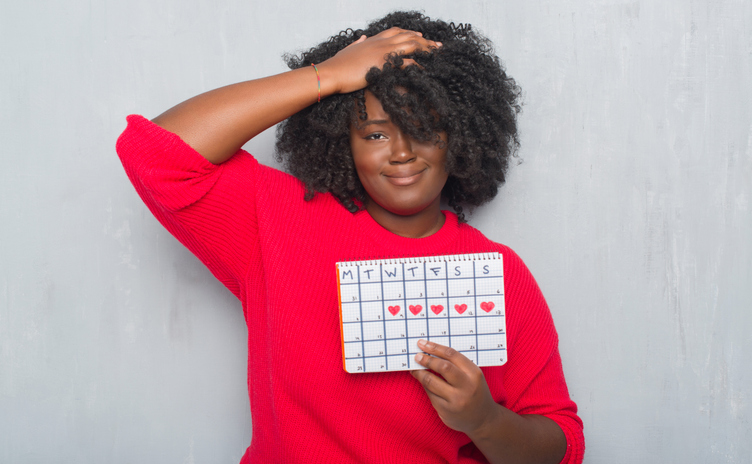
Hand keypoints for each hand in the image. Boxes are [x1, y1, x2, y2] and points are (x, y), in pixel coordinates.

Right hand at [317, 27, 441, 94]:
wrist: (331, 73)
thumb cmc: (338, 65)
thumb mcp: (348, 50)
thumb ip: (357, 43)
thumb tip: (362, 38)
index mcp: (373, 40)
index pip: (396, 32)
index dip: (410, 33)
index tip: (420, 36)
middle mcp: (380, 42)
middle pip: (408, 36)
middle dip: (424, 40)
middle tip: (436, 45)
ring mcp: (383, 51)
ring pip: (411, 45)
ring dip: (426, 48)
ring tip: (437, 52)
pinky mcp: (384, 63)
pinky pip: (406, 62)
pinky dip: (418, 64)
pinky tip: (426, 68)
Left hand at [410, 339, 497, 435]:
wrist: (483, 419)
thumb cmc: (474, 392)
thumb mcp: (473, 376)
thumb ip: (457, 365)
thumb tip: (431, 352)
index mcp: (474, 374)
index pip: (452, 355)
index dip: (435, 347)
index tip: (422, 344)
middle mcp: (467, 387)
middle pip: (442, 367)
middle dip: (426, 359)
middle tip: (416, 356)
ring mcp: (456, 400)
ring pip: (431, 381)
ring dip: (419, 373)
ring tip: (414, 369)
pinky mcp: (446, 411)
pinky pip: (430, 394)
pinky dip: (425, 386)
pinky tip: (423, 382)